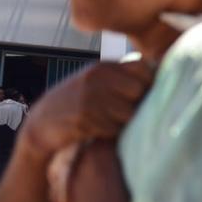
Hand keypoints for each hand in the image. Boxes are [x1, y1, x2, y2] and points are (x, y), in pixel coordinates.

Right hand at [20, 61, 154, 161]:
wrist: (42, 124)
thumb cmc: (76, 104)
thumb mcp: (96, 83)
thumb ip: (121, 78)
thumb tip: (159, 76)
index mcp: (103, 67)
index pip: (141, 67)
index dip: (148, 82)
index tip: (144, 94)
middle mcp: (97, 78)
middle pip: (139, 91)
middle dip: (137, 104)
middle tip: (124, 113)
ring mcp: (90, 98)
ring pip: (128, 113)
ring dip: (123, 122)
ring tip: (109, 122)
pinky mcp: (85, 119)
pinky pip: (114, 129)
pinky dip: (111, 133)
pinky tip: (98, 131)